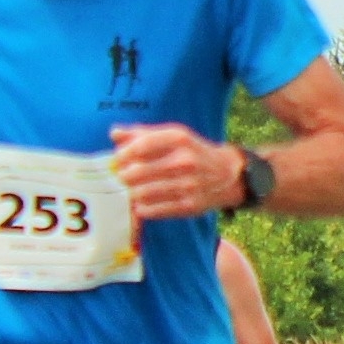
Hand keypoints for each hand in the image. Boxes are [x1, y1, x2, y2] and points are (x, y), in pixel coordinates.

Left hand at [107, 123, 249, 219]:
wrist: (229, 175)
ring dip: (131, 194)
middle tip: (123, 178)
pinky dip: (142, 209)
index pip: (140, 146)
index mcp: (179, 138)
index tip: (117, 160)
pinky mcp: (190, 205)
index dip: (122, 155)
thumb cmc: (192, 152)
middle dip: (123, 177)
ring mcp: (188, 185)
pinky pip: (154, 210)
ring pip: (142, 193)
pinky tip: (142, 204)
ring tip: (131, 191)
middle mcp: (185, 160)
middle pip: (136, 172)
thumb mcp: (173, 136)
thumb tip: (114, 134)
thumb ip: (142, 133)